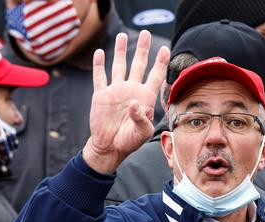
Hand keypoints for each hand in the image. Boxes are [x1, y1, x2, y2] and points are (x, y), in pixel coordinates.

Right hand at [83, 30, 168, 173]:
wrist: (109, 147)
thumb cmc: (129, 142)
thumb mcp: (141, 133)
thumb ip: (141, 118)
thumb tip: (134, 103)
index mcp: (145, 97)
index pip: (155, 76)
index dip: (160, 62)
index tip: (165, 48)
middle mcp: (131, 90)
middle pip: (138, 64)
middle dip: (142, 49)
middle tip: (145, 33)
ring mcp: (116, 91)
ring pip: (119, 66)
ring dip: (120, 51)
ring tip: (122, 36)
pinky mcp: (101, 95)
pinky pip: (100, 77)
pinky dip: (99, 65)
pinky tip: (100, 53)